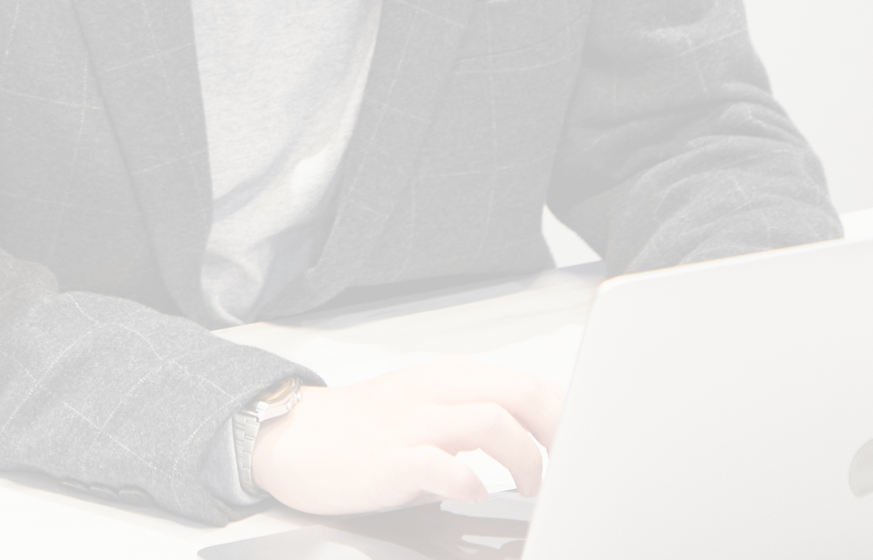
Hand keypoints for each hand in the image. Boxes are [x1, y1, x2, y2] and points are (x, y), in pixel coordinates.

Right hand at [246, 360, 563, 516]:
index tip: (583, 449)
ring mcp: (409, 424)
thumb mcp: (425, 412)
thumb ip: (474, 419)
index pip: (526, 385)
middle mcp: (433, 393)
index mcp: (447, 380)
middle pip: (518, 395)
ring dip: (524, 458)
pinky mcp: (386, 457)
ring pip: (489, 421)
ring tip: (528, 486)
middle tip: (569, 468)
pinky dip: (467, 479)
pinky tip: (474, 492)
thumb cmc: (361, 431)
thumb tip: (536, 441)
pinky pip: (437, 463)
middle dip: (559, 433)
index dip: (566, 416)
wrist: (289, 437)